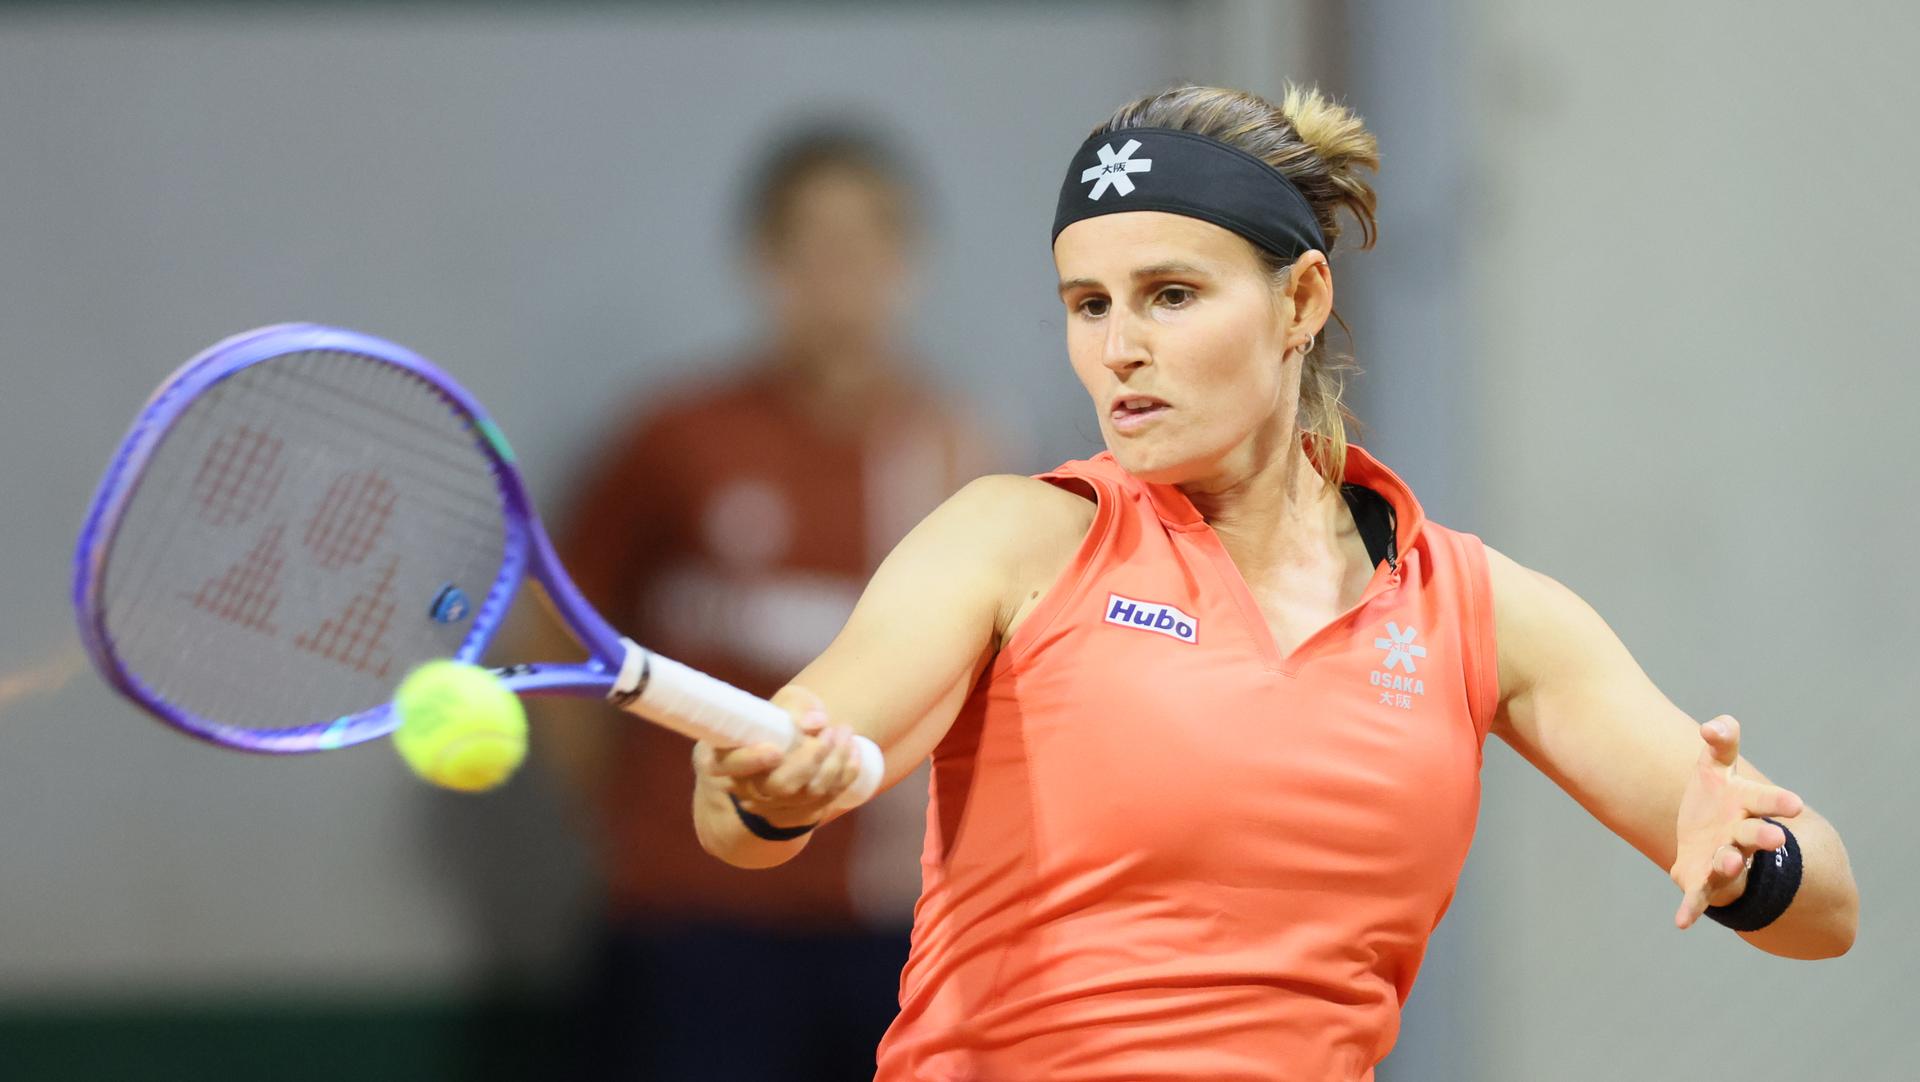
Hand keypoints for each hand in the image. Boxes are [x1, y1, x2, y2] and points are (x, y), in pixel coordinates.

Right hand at [691, 685, 864, 830]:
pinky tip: (853, 751)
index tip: (776, 750)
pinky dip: (846, 774)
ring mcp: (774, 807)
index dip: (751, 760)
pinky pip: (827, 799)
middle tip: (830, 730)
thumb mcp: (781, 705)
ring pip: (808, 794)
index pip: (730, 765)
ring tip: (845, 731)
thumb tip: (816, 722)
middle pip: (779, 786)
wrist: (786, 754)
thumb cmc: (776, 723)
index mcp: (726, 758)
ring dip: (835, 762)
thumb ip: (795, 706)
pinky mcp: (799, 814)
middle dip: (811, 759)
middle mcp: (747, 789)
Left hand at [1670, 715, 1803, 929]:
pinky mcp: (1702, 881)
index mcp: (1747, 805)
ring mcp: (1723, 859)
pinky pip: (1698, 896)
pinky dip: (1691, 909)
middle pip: (1754, 834)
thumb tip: (1715, 725)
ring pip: (1729, 863)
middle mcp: (1740, 835)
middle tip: (1776, 837)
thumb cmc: (1716, 799)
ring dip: (1729, 864)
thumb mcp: (1715, 767)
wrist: (1708, 840)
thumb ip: (1720, 743)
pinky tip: (1682, 923)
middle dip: (1763, 835)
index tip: (1794, 805)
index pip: (1765, 799)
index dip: (1778, 802)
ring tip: (1728, 862)